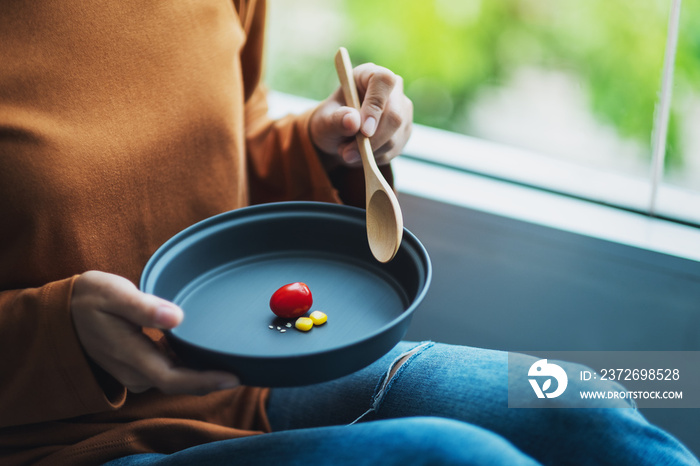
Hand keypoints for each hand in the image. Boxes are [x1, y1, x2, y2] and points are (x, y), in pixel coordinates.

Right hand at [71, 271, 239, 394]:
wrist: (63, 310)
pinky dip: (189, 367)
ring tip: (234, 362)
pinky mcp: (136, 365)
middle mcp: (134, 370)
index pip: (174, 378)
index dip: (205, 381)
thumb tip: (176, 317)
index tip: (234, 377)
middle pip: (180, 383)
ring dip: (202, 374)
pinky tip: (207, 355)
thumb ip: (144, 307)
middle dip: (212, 380)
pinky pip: (168, 372)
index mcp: (130, 354)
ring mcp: (134, 370)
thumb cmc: (91, 297)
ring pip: (175, 379)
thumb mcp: (114, 294)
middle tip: (247, 370)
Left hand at [309, 63, 412, 168]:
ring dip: (369, 152)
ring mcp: (402, 110)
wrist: (337, 136)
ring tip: (348, 151)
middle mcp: (392, 89)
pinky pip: (395, 149)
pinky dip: (375, 157)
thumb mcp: (324, 121)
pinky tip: (362, 153)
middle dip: (371, 141)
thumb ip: (336, 120)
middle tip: (347, 153)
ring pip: (395, 137)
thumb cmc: (330, 121)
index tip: (364, 131)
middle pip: (395, 116)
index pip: (383, 81)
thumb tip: (353, 121)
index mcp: (369, 74)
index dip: (375, 105)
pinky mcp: (405, 130)